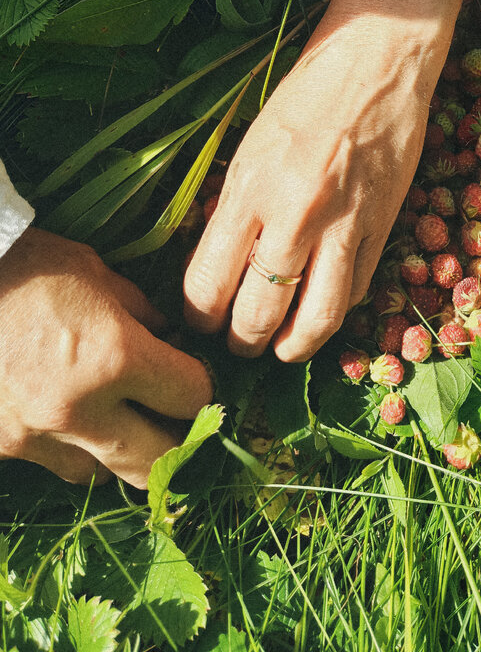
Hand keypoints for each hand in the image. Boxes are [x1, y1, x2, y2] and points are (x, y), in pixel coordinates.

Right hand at [0, 228, 212, 486]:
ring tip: (117, 422)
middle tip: (178, 425)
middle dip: (177, 445)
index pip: (191, 396)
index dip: (202, 386)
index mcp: (114, 355)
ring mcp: (34, 435)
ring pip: (100, 476)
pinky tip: (65, 418)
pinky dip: (66, 449)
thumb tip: (167, 340)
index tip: (196, 377)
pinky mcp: (0, 447)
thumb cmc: (27, 264)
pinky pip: (50, 464)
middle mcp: (79, 407)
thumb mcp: (96, 273)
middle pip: (157, 461)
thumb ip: (140, 313)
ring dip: (117, 454)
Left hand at [183, 0, 466, 360]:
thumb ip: (236, 204)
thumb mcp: (251, 143)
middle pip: (258, 312)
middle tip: (237, 345)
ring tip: (282, 350)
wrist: (379, 59)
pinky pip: (357, 289)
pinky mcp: (382, 226)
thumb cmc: (307, 91)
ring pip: (315, 317)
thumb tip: (220, 263)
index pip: (208, 283)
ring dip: (293, 346)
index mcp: (249, 188)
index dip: (199, 315)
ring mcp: (344, 225)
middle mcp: (294, 215)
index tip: (199, 319)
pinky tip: (323, 313)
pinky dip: (338, 311)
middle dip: (241, 340)